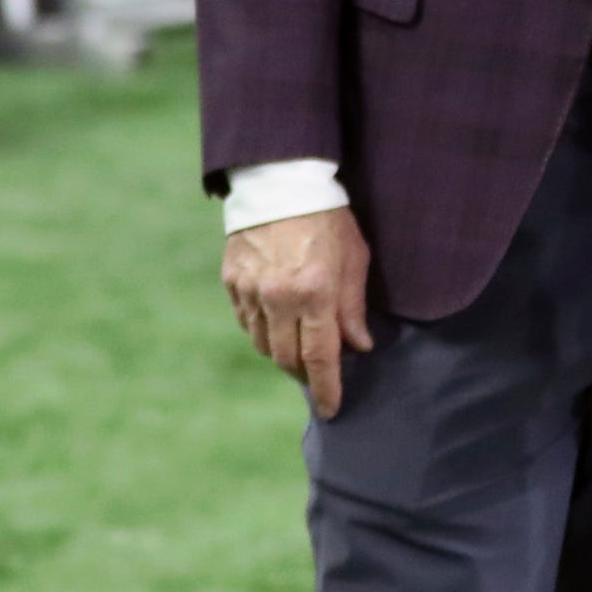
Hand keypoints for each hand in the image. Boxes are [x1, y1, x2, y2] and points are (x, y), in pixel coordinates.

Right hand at [222, 206, 373, 420]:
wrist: (283, 182)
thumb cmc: (330, 218)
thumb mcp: (356, 257)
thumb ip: (354, 306)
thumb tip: (359, 346)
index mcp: (314, 291)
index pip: (319, 356)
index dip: (326, 386)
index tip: (332, 408)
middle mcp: (278, 296)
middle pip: (287, 358)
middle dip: (305, 373)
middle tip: (319, 376)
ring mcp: (250, 291)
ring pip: (264, 345)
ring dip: (283, 354)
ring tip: (300, 349)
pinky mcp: (232, 282)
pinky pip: (248, 323)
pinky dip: (264, 332)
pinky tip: (278, 326)